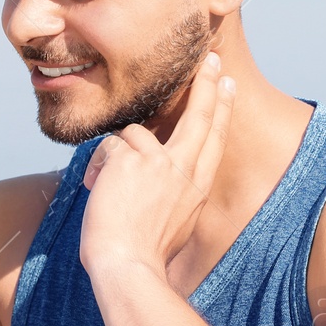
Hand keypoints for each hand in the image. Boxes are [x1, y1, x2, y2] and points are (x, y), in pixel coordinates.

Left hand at [79, 51, 236, 280]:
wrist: (128, 265)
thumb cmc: (143, 254)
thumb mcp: (173, 223)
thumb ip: (172, 193)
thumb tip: (160, 177)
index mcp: (198, 188)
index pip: (214, 140)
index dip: (221, 110)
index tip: (227, 85)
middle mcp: (185, 171)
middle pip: (200, 116)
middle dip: (207, 85)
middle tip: (212, 60)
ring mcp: (160, 162)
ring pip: (134, 134)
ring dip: (114, 158)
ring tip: (106, 189)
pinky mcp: (132, 158)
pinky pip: (108, 147)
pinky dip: (98, 168)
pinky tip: (97, 190)